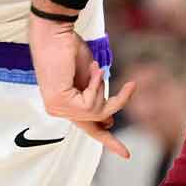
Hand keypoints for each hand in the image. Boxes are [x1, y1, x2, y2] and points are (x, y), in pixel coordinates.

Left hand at [28, 0, 134, 158]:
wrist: (54, 31)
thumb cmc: (68, 47)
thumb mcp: (88, 76)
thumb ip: (96, 97)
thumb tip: (108, 120)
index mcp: (65, 103)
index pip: (88, 127)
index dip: (108, 140)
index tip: (126, 154)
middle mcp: (59, 109)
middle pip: (98, 122)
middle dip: (117, 102)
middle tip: (130, 86)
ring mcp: (58, 108)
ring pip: (98, 112)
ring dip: (101, 86)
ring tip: (93, 67)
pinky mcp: (60, 103)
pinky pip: (91, 104)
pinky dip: (95, 84)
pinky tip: (89, 68)